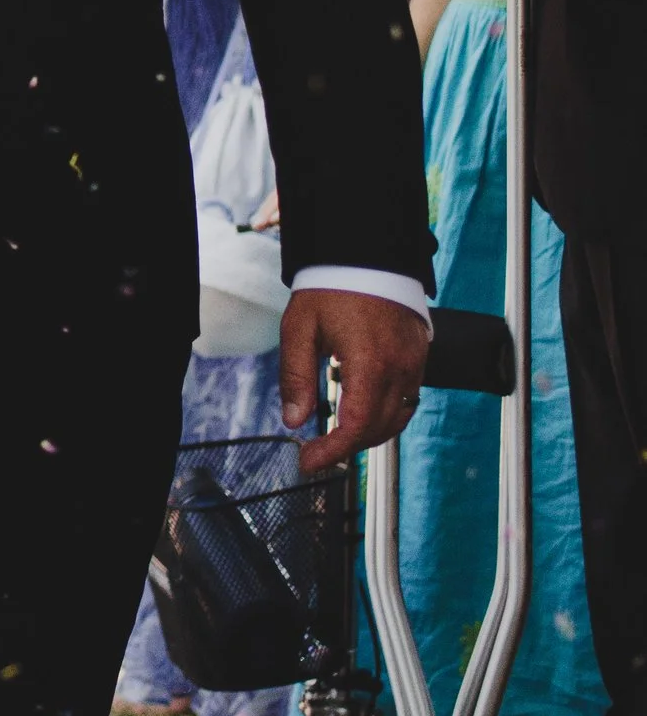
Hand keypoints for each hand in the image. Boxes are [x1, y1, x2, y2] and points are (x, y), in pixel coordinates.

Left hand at [283, 285, 425, 476]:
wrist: (367, 254)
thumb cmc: (331, 288)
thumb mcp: (300, 328)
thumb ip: (296, 376)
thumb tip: (295, 420)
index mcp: (370, 361)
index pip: (358, 425)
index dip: (335, 451)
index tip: (310, 462)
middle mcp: (400, 366)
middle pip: (379, 428)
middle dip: (348, 446)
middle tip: (316, 452)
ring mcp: (415, 362)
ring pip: (398, 418)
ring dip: (369, 434)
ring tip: (337, 437)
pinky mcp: (420, 356)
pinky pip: (409, 399)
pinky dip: (387, 415)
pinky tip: (363, 414)